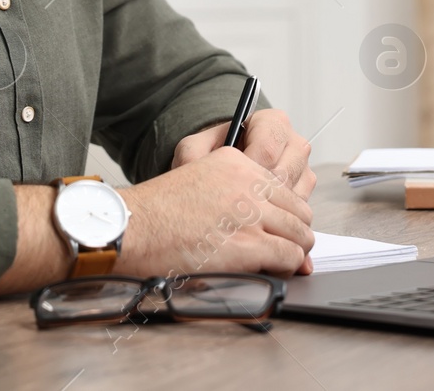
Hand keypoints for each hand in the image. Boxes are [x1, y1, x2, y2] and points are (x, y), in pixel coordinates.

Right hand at [118, 146, 313, 277]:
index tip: (279, 226)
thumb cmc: (155, 212)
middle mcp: (248, 182)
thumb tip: (264, 212)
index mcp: (235, 161)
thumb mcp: (195, 175)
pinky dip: (286, 268)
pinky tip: (271, 271)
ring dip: (293, 252)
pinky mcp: (250, 243)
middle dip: (294, 232)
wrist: (132, 227)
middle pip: (298, 209)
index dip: (285, 212)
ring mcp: (251, 213)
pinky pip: (289, 256)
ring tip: (278, 263)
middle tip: (283, 248)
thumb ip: (232, 188)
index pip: (283, 185)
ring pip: (300, 233)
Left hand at [173, 108, 315, 199]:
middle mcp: (292, 139)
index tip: (231, 183)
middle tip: (237, 201)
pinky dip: (279, 214)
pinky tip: (259, 211)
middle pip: (284, 173)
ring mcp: (302, 164)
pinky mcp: (306, 185)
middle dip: (258, 192)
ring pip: (294, 193)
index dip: (247, 173)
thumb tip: (195, 168)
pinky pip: (298, 206)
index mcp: (271, 121)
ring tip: (245, 205)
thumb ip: (193, 154)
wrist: (226, 169)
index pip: (267, 150)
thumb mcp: (194, 150)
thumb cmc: (214, 156)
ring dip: (269, 205)